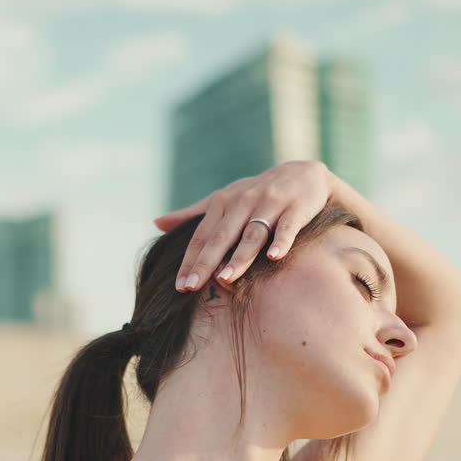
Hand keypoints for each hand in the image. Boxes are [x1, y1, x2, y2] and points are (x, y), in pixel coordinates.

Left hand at [153, 160, 335, 291]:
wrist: (303, 174)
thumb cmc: (257, 193)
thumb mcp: (224, 198)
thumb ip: (192, 214)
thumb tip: (156, 223)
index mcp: (223, 203)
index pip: (202, 236)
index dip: (190, 261)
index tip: (179, 286)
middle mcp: (243, 202)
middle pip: (222, 237)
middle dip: (206, 263)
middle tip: (192, 287)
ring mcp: (270, 204)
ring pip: (252, 234)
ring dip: (239, 257)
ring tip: (226, 279)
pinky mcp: (296, 208)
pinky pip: (287, 227)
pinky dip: (281, 241)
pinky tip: (274, 257)